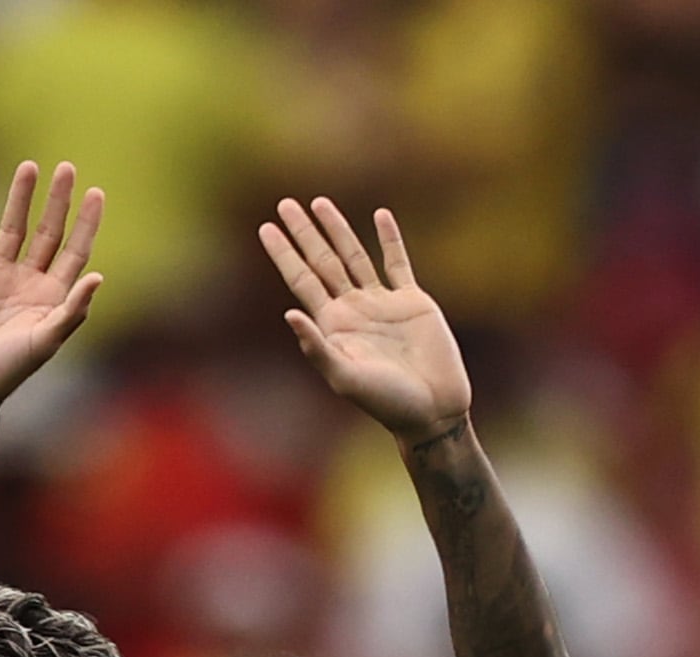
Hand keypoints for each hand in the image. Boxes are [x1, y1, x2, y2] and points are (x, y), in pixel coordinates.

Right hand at [0, 163, 105, 420]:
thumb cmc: (5, 373)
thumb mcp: (43, 343)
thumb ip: (71, 311)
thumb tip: (98, 277)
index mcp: (51, 298)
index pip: (74, 252)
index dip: (87, 223)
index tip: (96, 192)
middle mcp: (26, 282)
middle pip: (47, 233)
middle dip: (57, 202)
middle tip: (66, 167)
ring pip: (11, 227)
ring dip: (19, 197)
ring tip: (29, 167)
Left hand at [261, 198, 470, 442]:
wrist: (433, 411)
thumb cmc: (387, 402)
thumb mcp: (345, 378)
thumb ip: (317, 348)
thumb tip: (289, 314)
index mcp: (333, 326)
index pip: (301, 281)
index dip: (284, 254)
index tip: (266, 228)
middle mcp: (354, 310)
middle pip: (322, 262)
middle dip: (304, 234)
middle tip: (285, 204)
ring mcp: (382, 304)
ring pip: (354, 256)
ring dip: (337, 229)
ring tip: (319, 203)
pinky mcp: (412, 303)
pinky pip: (398, 263)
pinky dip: (389, 238)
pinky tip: (380, 215)